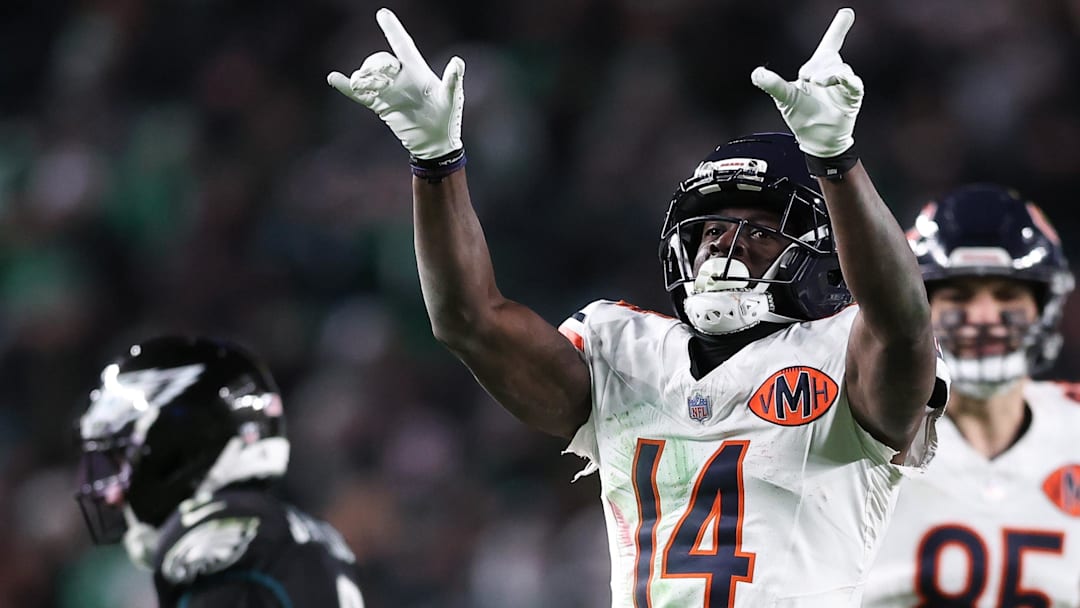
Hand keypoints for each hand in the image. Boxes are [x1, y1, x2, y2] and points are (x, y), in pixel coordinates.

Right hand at [327, 8, 463, 159]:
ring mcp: (389, 91)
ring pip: (369, 75)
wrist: (435, 143)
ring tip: (360, 83)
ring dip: (362, 76)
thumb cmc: (447, 118)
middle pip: (381, 61)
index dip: (393, 30)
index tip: (382, 14)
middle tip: (379, 76)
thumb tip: (457, 61)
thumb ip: (452, 80)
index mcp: (418, 71)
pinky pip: (360, 94)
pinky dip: (347, 87)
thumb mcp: (451, 98)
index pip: (403, 45)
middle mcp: (401, 77)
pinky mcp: (381, 105)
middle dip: (376, 64)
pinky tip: (334, 78)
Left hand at [750, 8, 862, 157]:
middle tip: (807, 77)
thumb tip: (756, 73)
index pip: (830, 44)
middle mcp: (832, 73)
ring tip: (817, 82)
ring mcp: (843, 85)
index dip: (838, 29)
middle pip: (828, 57)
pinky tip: (840, 80)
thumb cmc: (802, 115)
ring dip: (828, 73)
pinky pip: (852, 84)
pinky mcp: (851, 98)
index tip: (846, 13)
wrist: (817, 139)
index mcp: (817, 69)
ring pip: (839, 70)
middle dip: (817, 64)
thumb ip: (773, 84)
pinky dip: (846, 80)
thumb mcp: (784, 98)